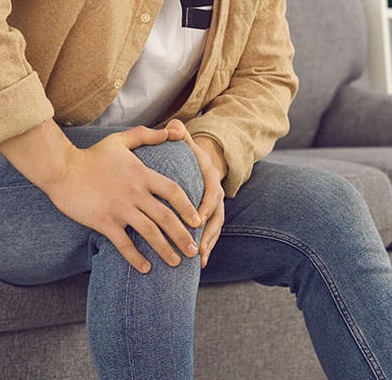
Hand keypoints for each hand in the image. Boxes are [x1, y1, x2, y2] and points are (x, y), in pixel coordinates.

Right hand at [41, 123, 202, 274]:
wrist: (62, 169)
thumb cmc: (92, 155)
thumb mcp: (121, 140)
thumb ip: (147, 135)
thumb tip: (172, 131)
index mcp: (142, 174)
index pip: (173, 192)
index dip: (188, 208)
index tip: (198, 221)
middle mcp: (135, 193)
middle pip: (166, 217)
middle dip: (183, 235)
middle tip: (194, 250)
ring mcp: (120, 209)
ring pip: (149, 233)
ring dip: (165, 250)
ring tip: (176, 262)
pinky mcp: (104, 222)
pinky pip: (124, 244)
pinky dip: (136, 258)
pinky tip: (145, 268)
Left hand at [167, 119, 225, 267]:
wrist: (202, 161)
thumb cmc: (189, 154)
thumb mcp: (186, 142)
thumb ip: (180, 135)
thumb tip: (174, 126)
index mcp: (211, 178)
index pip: (212, 193)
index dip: (206, 207)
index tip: (197, 220)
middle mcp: (217, 194)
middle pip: (217, 216)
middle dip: (208, 233)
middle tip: (197, 247)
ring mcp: (216, 208)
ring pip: (215, 229)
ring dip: (208, 245)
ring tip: (198, 260)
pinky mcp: (211, 218)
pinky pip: (211, 235)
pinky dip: (207, 248)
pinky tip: (200, 264)